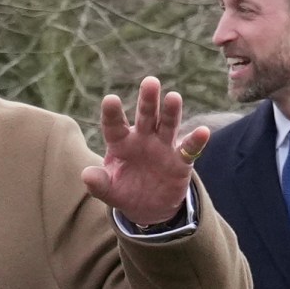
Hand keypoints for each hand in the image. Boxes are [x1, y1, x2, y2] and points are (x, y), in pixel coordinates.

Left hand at [81, 76, 204, 228]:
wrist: (149, 207)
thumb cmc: (125, 191)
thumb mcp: (110, 191)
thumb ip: (99, 184)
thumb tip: (86, 175)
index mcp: (121, 142)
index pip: (115, 125)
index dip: (113, 113)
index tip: (110, 100)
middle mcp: (143, 138)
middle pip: (145, 116)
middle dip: (148, 100)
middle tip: (150, 82)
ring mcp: (163, 146)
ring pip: (167, 125)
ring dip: (171, 112)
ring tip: (174, 97)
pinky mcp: (181, 160)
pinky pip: (189, 149)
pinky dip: (196, 141)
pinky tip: (203, 131)